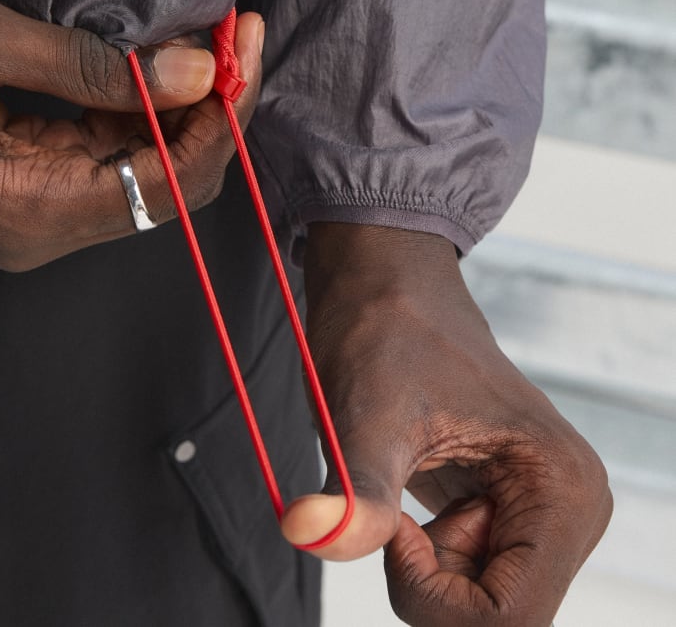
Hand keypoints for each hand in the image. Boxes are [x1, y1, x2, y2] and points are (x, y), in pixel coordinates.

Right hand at [0, 0, 262, 269]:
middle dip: (210, 111)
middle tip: (235, 36)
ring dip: (179, 108)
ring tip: (206, 40)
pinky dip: (138, 111)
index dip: (219, 120)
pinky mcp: (25, 186)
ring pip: (142, 170)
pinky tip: (154, 63)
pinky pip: (106, 157)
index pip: (168, 185)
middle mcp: (39, 229)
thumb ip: (91, 65)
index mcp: (26, 211)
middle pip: (166, 185)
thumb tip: (196, 73)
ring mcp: (33, 212)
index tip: (242, 51)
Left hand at [281, 224, 611, 625]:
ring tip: (401, 477)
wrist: (382, 282)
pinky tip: (408, 480)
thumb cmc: (384, 329)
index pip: (509, 619)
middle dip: (428, 585)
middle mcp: (568, 509)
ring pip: (475, 603)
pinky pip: (463, 574)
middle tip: (388, 509)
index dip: (433, 597)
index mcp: (562, 489)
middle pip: (496, 617)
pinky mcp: (505, 507)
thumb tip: (307, 533)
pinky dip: (420, 552)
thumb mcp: (367, 415)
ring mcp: (540, 511)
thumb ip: (353, 494)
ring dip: (422, 566)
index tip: (392, 529)